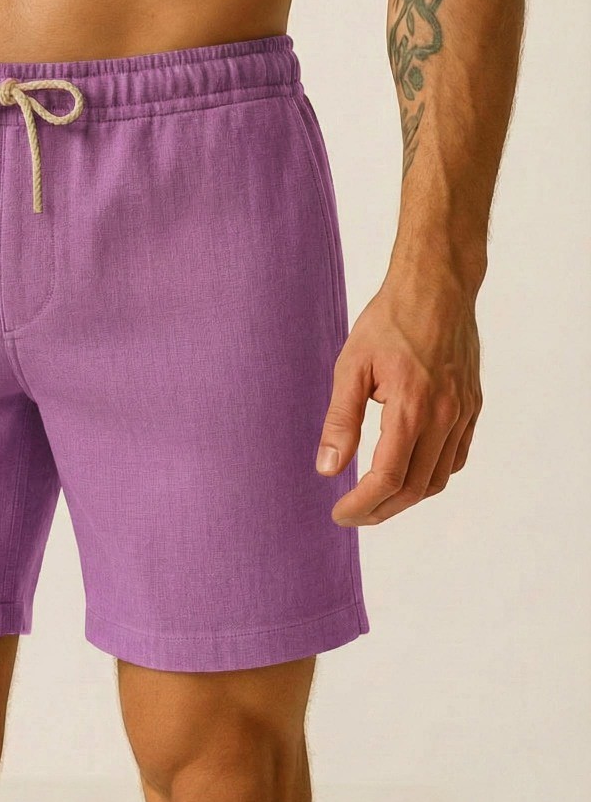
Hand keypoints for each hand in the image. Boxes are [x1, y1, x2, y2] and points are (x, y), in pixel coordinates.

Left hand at [316, 273, 482, 525]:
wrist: (437, 287)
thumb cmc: (389, 321)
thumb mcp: (351, 366)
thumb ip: (341, 420)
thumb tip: (328, 469)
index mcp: (412, 406)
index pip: (387, 477)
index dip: (362, 504)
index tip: (339, 514)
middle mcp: (446, 416)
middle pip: (414, 487)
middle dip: (381, 509)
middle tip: (353, 514)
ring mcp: (464, 412)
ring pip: (438, 478)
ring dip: (406, 497)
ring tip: (374, 500)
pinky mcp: (473, 406)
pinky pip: (456, 457)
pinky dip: (430, 475)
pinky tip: (406, 472)